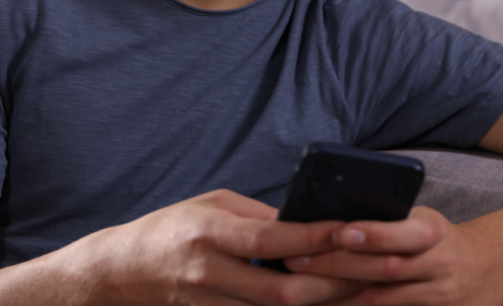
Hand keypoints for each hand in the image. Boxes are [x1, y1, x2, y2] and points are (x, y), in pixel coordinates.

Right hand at [87, 189, 363, 305]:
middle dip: (335, 282)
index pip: (270, 239)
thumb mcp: (213, 205)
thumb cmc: (173, 228)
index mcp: (210, 232)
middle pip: (282, 290)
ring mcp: (210, 304)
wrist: (121, 272)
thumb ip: (259, 216)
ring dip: (324, 303)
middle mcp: (209, 273)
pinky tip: (328, 304)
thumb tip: (308, 220)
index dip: (314, 236)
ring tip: (368, 290)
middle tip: (380, 270)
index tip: (354, 229)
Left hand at [282, 207, 502, 305]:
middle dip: (339, 265)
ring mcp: (437, 296)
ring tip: (300, 288)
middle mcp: (438, 264)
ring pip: (383, 299)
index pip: (404, 232)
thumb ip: (389, 221)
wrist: (486, 269)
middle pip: (387, 269)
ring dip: (338, 296)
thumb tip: (332, 217)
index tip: (338, 231)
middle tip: (297, 259)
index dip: (373, 233)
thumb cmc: (438, 239)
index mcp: (433, 231)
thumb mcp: (421, 221)